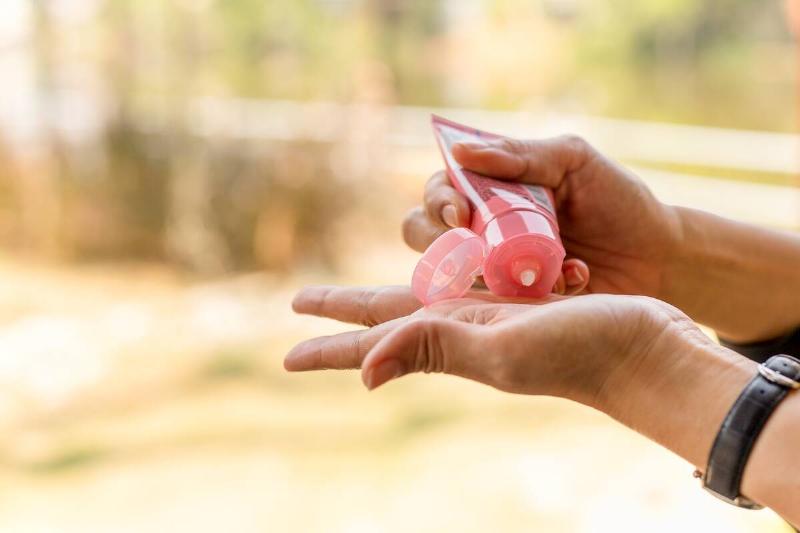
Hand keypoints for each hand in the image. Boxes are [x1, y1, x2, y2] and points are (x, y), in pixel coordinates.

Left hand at [285, 285, 690, 405]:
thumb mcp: (502, 350)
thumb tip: (366, 371)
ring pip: (424, 297)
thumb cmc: (581, 353)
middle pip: (388, 316)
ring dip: (387, 294)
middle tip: (302, 303)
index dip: (330, 346)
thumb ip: (436, 349)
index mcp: (453, 341)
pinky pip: (469, 282)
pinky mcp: (524, 300)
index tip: (287, 354)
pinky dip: (444, 273)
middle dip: (345, 311)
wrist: (647, 352)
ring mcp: (495, 316)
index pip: (376, 342)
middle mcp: (466, 330)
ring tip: (358, 293)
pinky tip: (439, 274)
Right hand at [402, 135, 682, 297]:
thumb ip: (520, 154)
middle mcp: (481, 233)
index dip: (438, 202)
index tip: (459, 214)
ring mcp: (493, 274)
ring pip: (449, 279)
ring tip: (547, 263)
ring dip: (492, 272)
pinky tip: (575, 278)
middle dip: (443, 244)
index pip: (437, 193)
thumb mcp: (572, 161)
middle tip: (478, 251)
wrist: (659, 257)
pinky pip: (493, 310)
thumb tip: (458, 150)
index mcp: (488, 190)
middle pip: (423, 236)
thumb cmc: (616, 200)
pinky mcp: (513, 310)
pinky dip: (533, 294)